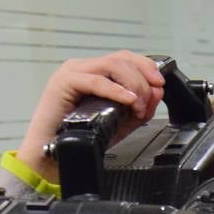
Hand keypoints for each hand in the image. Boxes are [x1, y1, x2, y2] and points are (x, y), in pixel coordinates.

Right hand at [16, 50, 166, 181]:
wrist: (53, 155)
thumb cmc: (81, 138)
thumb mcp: (121, 122)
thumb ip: (141, 108)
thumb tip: (157, 91)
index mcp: (95, 73)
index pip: (125, 58)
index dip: (146, 67)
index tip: (160, 84)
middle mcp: (84, 68)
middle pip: (122, 58)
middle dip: (143, 77)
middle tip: (149, 100)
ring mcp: (73, 73)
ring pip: (112, 65)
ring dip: (132, 85)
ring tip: (138, 106)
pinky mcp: (64, 83)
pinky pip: (96, 81)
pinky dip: (116, 90)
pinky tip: (128, 101)